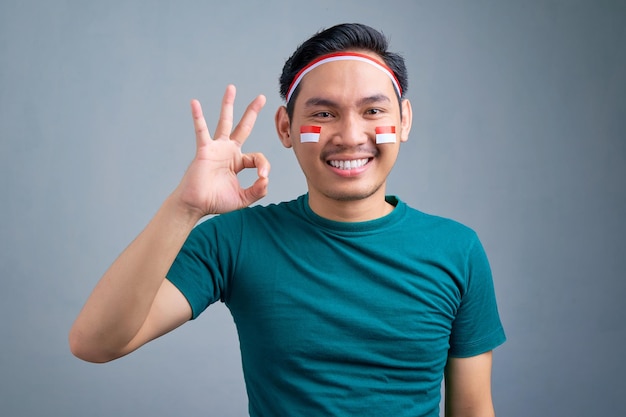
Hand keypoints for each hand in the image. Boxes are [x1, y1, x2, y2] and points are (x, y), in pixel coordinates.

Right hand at [174, 84, 269, 216]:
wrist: (196, 205)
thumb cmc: (216, 201)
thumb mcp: (243, 198)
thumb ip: (258, 190)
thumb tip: (266, 179)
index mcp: (238, 162)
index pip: (257, 157)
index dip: (263, 166)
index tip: (262, 177)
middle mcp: (228, 151)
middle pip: (243, 127)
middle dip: (252, 112)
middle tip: (262, 98)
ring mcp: (216, 148)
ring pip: (224, 122)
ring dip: (228, 105)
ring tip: (231, 88)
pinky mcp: (204, 150)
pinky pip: (201, 130)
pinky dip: (198, 117)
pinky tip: (195, 103)